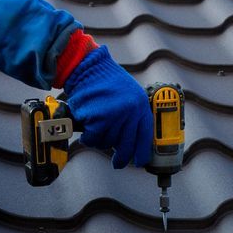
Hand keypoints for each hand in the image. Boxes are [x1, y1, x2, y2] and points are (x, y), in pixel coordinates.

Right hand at [64, 46, 152, 168]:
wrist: (89, 68)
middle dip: (121, 158)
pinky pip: (94, 139)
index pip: (145, 136)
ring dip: (100, 140)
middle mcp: (131, 112)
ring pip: (108, 142)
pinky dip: (89, 137)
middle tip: (117, 163)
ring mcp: (115, 116)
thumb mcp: (128, 95)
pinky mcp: (99, 119)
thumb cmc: (106, 82)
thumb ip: (132, 115)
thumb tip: (131, 142)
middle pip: (127, 145)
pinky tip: (87, 129)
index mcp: (140, 106)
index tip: (139, 162)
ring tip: (96, 127)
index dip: (142, 152)